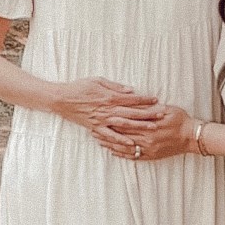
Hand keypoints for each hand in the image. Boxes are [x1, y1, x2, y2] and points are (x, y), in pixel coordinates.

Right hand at [50, 77, 164, 141]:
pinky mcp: (96, 128)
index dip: (145, 99)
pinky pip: (110, 136)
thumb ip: (115, 87)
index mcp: (110, 97)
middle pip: (132, 112)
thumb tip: (131, 90)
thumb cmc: (80, 87)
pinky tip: (131, 144)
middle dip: (148, 114)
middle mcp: (108, 110)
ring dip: (139, 127)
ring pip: (125, 125)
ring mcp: (102, 120)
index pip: (132, 99)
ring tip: (152, 128)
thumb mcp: (98, 80)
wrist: (62, 99)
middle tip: (162, 115)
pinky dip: (121, 140)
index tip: (157, 100)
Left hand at [93, 103, 197, 160]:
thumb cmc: (181, 120)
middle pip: (122, 135)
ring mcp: (148, 149)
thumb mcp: (166, 109)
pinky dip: (121, 154)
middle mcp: (146, 139)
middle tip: (92, 129)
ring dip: (110, 144)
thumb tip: (137, 104)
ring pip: (124, 147)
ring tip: (98, 141)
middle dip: (106, 132)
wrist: (191, 137)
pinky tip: (112, 151)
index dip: (112, 119)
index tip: (101, 116)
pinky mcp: (151, 156)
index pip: (126, 122)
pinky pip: (133, 157)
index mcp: (149, 125)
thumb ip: (150, 108)